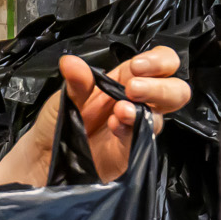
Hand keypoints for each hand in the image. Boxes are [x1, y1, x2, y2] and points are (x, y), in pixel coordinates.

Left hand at [0, 48, 190, 190]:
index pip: (161, 64)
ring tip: (120, 110)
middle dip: (160, 86)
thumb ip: (75, 82)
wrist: (44, 157)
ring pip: (163, 118)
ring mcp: (137, 130)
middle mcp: (137, 104)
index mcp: (124, 81)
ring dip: (147, 108)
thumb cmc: (57, 123)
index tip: (138, 67)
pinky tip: (115, 127)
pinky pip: (143, 141)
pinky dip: (132, 131)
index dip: (159, 62)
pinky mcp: (132, 154)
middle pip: (176, 91)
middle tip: (133, 88)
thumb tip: (72, 63)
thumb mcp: (64, 97)